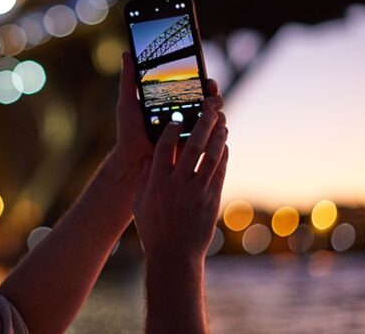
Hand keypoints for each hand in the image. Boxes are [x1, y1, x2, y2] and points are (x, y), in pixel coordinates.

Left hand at [112, 52, 223, 166]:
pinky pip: (213, 137)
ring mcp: (193, 129)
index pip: (195, 86)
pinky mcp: (195, 146)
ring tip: (209, 110)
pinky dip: (218, 130)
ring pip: (215, 116)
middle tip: (209, 95)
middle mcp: (186, 113)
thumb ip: (129, 79)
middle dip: (215, 95)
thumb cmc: (129, 131)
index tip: (207, 80)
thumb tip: (127, 54)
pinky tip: (216, 127)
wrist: (132, 159)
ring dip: (218, 111)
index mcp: (174, 100)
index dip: (205, 81)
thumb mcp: (128, 103)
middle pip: (210, 99)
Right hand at [133, 103, 228, 263]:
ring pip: (211, 156)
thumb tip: (148, 157)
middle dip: (202, 123)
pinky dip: (223, 156)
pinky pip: (219, 172)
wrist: (175, 256)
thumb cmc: (154, 230)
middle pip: (192, 146)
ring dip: (217, 136)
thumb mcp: (139, 203)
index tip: (176, 116)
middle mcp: (178, 184)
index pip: (163, 147)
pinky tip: (224, 145)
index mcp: (157, 183)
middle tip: (208, 107)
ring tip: (221, 120)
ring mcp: (197, 192)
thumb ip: (144, 179)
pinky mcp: (212, 200)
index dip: (171, 129)